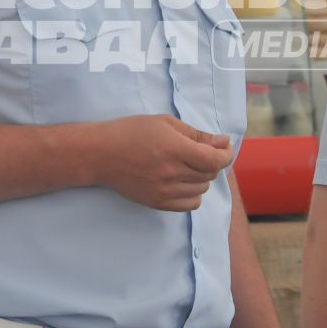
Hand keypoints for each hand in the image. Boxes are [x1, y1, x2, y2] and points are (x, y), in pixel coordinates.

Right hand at [89, 116, 231, 210]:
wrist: (100, 155)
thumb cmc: (131, 132)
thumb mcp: (165, 123)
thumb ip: (196, 134)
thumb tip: (222, 143)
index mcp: (174, 148)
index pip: (215, 160)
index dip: (225, 154)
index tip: (223, 146)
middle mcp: (171, 172)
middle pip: (210, 174)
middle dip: (212, 161)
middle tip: (201, 151)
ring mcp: (164, 191)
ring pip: (202, 189)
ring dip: (202, 177)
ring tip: (187, 165)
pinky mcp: (158, 203)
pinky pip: (190, 204)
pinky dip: (193, 193)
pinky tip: (183, 181)